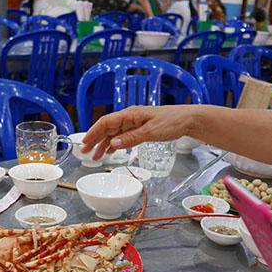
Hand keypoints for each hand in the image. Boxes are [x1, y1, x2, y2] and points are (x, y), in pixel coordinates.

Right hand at [82, 105, 196, 158]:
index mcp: (130, 115)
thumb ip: (131, 138)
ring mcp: (134, 123)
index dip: (93, 132)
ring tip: (95, 156)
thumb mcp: (151, 132)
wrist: (187, 120)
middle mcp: (130, 117)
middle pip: (107, 128)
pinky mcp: (140, 128)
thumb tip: (113, 143)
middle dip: (95, 139)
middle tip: (84, 152)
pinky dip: (115, 144)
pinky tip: (110, 151)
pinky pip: (123, 136)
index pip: (106, 122)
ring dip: (103, 144)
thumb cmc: (172, 122)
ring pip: (114, 133)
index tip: (84, 142)